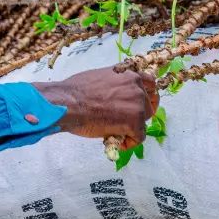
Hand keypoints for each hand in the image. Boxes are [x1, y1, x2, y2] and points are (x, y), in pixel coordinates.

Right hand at [33, 67, 157, 149]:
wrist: (68, 103)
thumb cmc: (76, 91)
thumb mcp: (101, 77)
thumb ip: (115, 84)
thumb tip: (115, 95)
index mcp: (129, 75)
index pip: (150, 83)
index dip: (147, 95)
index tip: (142, 104)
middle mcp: (137, 87)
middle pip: (148, 104)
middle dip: (138, 114)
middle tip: (124, 122)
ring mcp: (137, 105)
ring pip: (143, 121)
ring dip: (132, 128)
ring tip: (115, 132)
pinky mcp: (134, 122)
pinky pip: (139, 137)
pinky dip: (130, 143)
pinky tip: (117, 143)